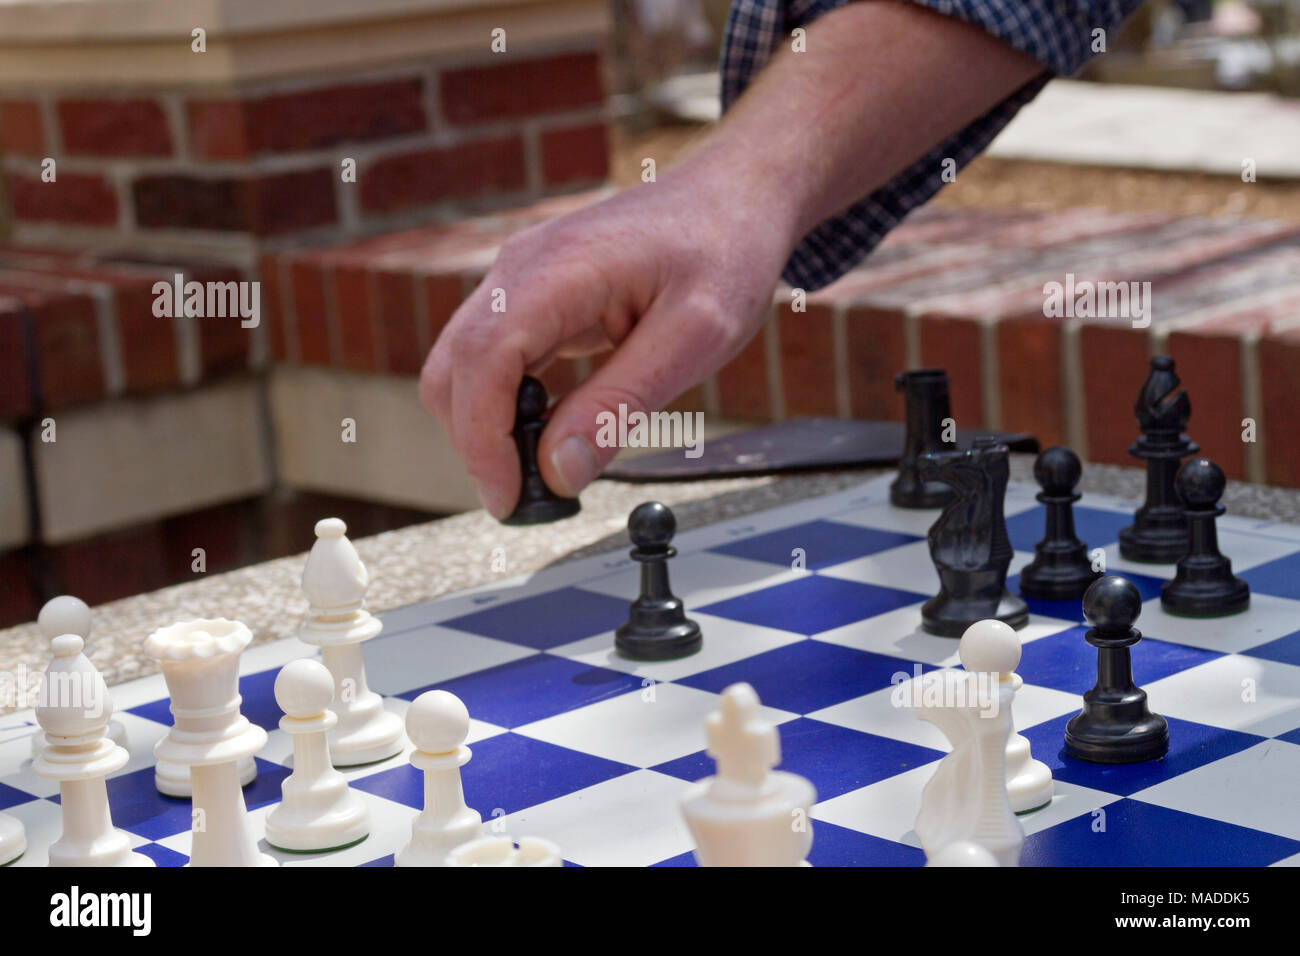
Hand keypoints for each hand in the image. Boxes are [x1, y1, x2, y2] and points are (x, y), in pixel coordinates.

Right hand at [419, 154, 795, 518]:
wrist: (733, 197)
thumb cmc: (725, 251)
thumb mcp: (694, 338)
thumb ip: (620, 404)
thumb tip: (559, 471)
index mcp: (560, 270)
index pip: (483, 362)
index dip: (482, 440)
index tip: (508, 497)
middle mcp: (521, 267)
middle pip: (453, 370)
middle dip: (477, 443)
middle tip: (528, 499)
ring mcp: (519, 277)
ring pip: (464, 366)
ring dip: (487, 425)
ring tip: (542, 470)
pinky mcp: (529, 293)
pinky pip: (492, 356)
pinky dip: (505, 402)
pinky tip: (550, 428)